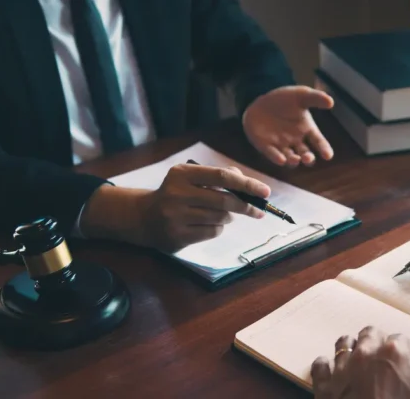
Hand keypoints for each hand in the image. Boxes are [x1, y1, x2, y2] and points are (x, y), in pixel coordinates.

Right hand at [80, 164, 269, 251]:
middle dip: (245, 206)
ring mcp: (175, 216)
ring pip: (220, 218)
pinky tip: (208, 224)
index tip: (265, 192)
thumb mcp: (191, 178)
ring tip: (222, 214)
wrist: (144, 217)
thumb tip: (247, 183)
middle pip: (224, 200)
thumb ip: (219, 176)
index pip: (222, 176)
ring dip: (228, 217)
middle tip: (257, 210)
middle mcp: (176, 193)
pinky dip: (218, 228)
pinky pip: (211, 232)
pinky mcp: (177, 236)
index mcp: (182, 174)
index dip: (247, 184)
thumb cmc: (177, 194)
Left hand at [242, 85, 334, 167]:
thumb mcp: (301, 95)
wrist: (261, 102)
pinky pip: (272, 154)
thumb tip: (330, 102)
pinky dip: (276, 157)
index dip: (324, 149)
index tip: (328, 156)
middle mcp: (296, 141)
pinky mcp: (266, 146)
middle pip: (305, 155)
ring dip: (293, 160)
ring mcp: (281, 145)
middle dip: (308, 158)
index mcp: (308, 130)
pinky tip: (281, 160)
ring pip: (290, 158)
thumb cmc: (284, 99)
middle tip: (308, 158)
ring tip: (295, 159)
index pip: (319, 142)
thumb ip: (315, 98)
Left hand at [311, 326, 409, 398]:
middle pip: (369, 334)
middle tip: (381, 350)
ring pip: (343, 344)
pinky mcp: (324, 386)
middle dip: (377, 340)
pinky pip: (320, 366)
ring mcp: (342, 369)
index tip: (407, 354)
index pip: (400, 339)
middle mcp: (365, 354)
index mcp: (394, 354)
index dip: (405, 347)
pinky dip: (325, 365)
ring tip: (355, 354)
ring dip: (351, 346)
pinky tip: (330, 368)